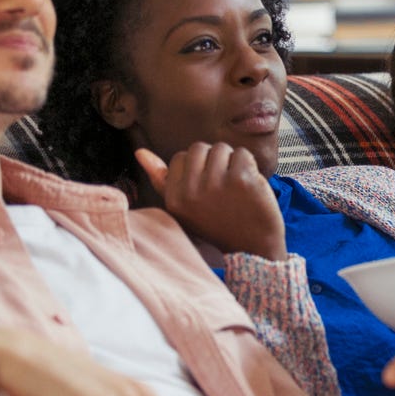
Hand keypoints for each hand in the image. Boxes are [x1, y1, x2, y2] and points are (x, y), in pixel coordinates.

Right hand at [136, 144, 286, 260]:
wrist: (254, 247)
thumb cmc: (218, 224)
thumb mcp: (184, 208)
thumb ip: (161, 180)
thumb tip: (140, 152)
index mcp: (175, 198)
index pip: (181, 157)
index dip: (199, 169)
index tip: (208, 189)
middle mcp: (192, 191)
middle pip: (200, 148)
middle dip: (214, 161)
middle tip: (224, 187)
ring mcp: (217, 184)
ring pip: (222, 148)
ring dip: (232, 163)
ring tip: (237, 188)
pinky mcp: (242, 180)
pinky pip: (243, 154)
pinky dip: (250, 166)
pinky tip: (251, 187)